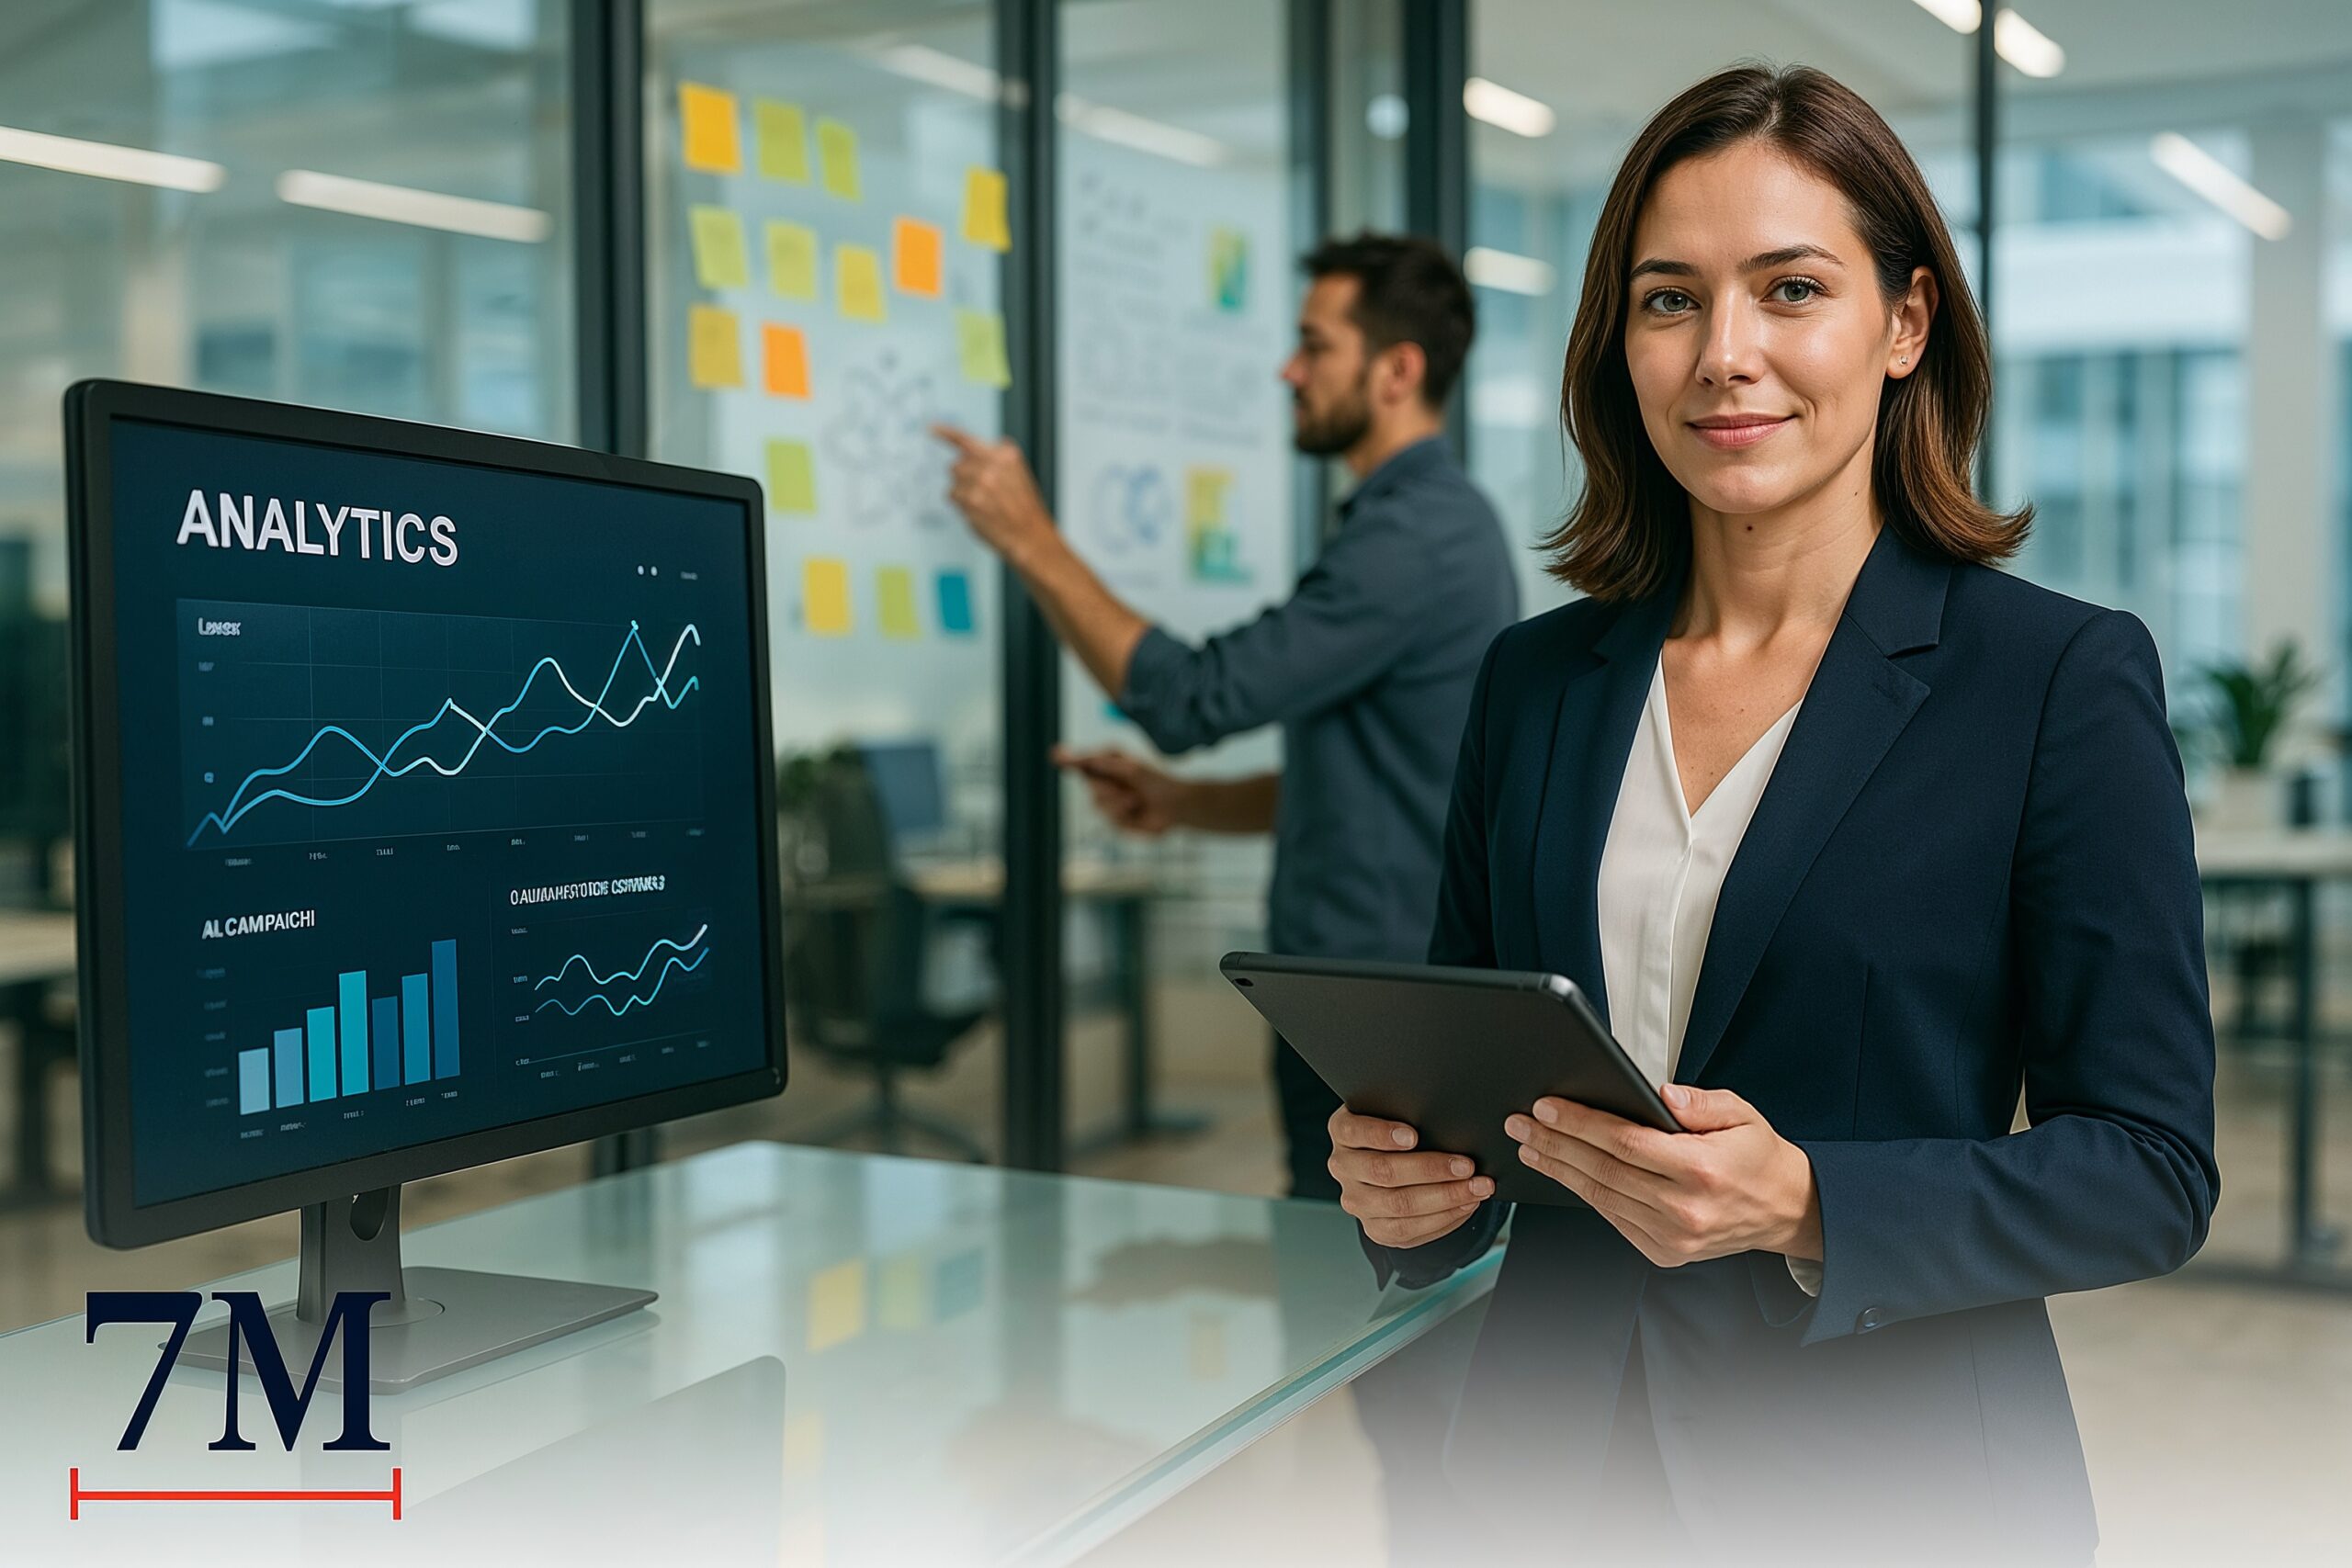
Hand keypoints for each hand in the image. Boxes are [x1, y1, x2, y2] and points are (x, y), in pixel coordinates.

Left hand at [933, 423, 1052, 558]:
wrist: (1031, 536)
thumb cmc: (1024, 510)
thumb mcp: (1018, 475)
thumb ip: (996, 461)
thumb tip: (967, 455)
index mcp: (1006, 454)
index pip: (968, 439)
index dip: (946, 433)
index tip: (931, 428)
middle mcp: (992, 462)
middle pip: (957, 463)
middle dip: (964, 478)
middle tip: (982, 494)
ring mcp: (980, 480)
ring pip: (954, 480)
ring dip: (963, 492)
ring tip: (984, 504)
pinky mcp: (971, 499)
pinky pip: (951, 495)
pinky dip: (961, 505)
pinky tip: (978, 512)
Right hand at [1052, 745, 1185, 834]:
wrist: (1177, 807)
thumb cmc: (1158, 781)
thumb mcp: (1131, 768)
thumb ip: (1104, 763)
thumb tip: (1082, 758)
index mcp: (1108, 764)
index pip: (1082, 762)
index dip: (1068, 760)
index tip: (1056, 756)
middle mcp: (1106, 782)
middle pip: (1091, 786)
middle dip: (1108, 787)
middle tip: (1128, 788)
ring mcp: (1110, 802)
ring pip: (1099, 805)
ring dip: (1119, 802)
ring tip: (1137, 800)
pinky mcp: (1116, 821)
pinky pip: (1111, 820)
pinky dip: (1126, 815)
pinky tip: (1138, 811)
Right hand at [1328, 1106, 1494, 1248]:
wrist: (1386, 1159)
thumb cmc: (1397, 1128)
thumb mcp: (1394, 1111)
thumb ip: (1408, 1112)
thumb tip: (1446, 1123)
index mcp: (1343, 1131)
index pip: (1355, 1131)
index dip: (1383, 1135)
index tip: (1413, 1137)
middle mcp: (1343, 1167)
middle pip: (1384, 1173)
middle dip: (1431, 1170)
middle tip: (1466, 1166)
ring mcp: (1356, 1201)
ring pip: (1399, 1207)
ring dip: (1445, 1198)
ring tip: (1476, 1188)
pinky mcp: (1374, 1228)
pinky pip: (1408, 1230)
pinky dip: (1444, 1218)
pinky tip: (1465, 1205)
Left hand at [1504, 1084, 1821, 1268]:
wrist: (1786, 1209)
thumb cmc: (1758, 1158)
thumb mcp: (1741, 1114)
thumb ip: (1700, 1102)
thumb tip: (1660, 1093)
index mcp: (1702, 1170)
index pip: (1625, 1143)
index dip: (1580, 1124)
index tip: (1547, 1108)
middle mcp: (1685, 1209)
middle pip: (1603, 1170)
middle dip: (1555, 1143)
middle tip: (1521, 1123)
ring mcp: (1673, 1236)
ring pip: (1601, 1197)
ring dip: (1559, 1169)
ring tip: (1531, 1146)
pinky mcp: (1665, 1252)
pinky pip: (1614, 1219)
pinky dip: (1585, 1194)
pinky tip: (1563, 1172)